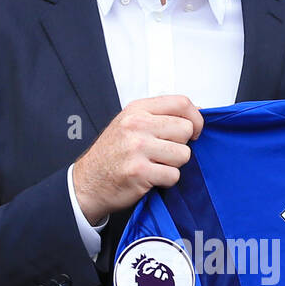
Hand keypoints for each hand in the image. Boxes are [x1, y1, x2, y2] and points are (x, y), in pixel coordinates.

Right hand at [71, 94, 203, 223]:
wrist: (88, 182)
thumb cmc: (111, 154)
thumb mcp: (130, 124)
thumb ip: (160, 116)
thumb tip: (197, 113)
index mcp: (137, 110)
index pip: (181, 103)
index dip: (196, 118)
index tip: (194, 131)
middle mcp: (136, 125)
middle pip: (185, 130)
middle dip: (181, 145)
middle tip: (164, 153)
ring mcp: (137, 148)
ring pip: (183, 154)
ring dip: (173, 165)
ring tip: (155, 165)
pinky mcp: (140, 171)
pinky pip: (173, 175)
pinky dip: (166, 180)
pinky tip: (151, 177)